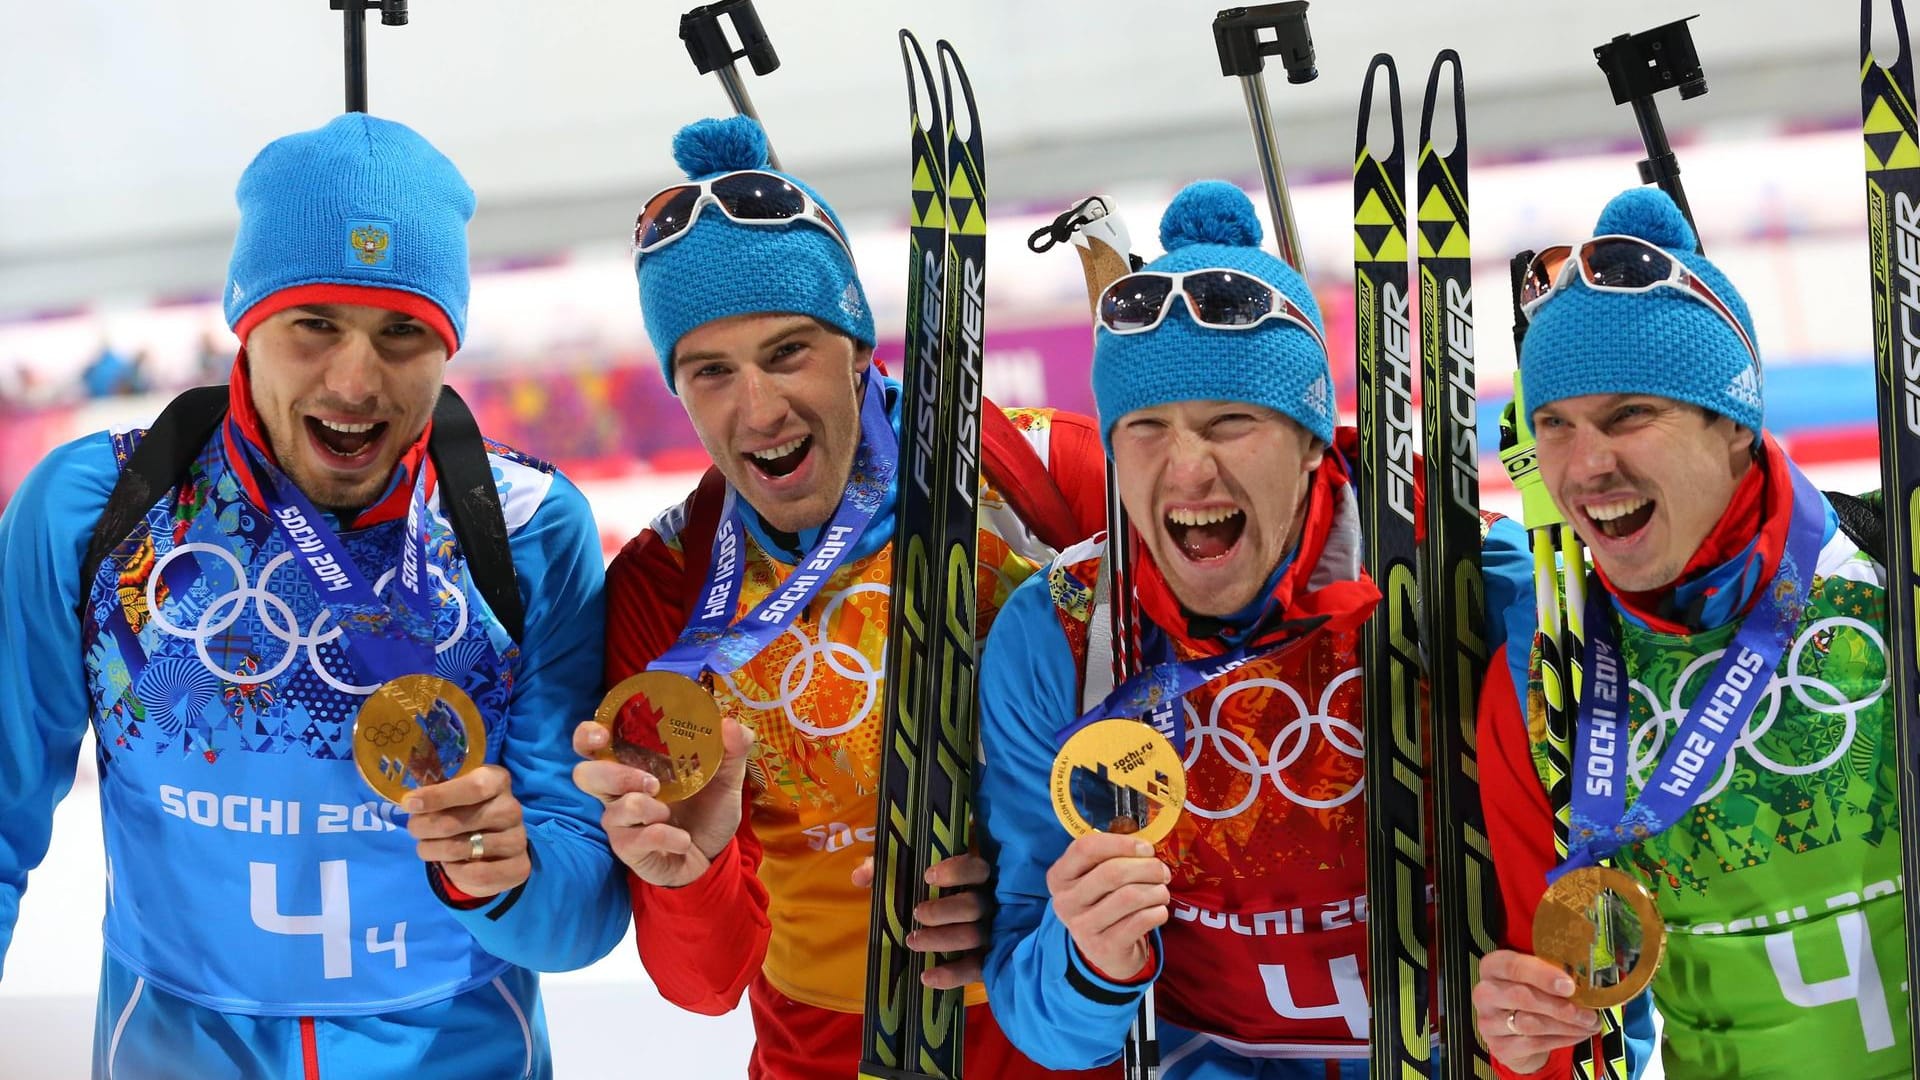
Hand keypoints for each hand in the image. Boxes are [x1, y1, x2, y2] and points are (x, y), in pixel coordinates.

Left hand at [405, 765, 528, 897]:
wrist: (493, 846)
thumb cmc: (466, 811)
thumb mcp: (454, 795)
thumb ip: (437, 792)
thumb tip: (411, 802)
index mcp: (497, 781)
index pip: (474, 787)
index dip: (439, 796)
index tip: (410, 804)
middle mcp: (511, 808)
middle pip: (457, 821)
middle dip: (424, 828)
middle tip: (413, 829)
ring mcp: (517, 839)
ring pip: (460, 849)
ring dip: (433, 851)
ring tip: (427, 848)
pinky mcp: (518, 866)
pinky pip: (477, 874)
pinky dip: (453, 872)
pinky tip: (449, 864)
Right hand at [571, 715, 753, 887]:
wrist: (715, 856)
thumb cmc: (708, 810)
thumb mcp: (727, 778)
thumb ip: (732, 748)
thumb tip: (730, 723)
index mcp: (634, 764)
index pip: (593, 744)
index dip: (588, 735)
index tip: (603, 733)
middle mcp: (619, 790)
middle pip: (585, 775)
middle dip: (614, 775)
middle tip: (651, 781)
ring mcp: (621, 821)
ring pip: (614, 810)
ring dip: (647, 808)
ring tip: (670, 812)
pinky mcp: (628, 849)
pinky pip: (638, 839)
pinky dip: (666, 837)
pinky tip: (683, 840)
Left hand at [852, 852, 991, 989]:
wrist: (949, 925)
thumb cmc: (928, 892)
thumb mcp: (905, 874)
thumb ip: (884, 868)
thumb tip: (859, 877)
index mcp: (975, 877)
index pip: (975, 869)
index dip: (955, 872)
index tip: (927, 877)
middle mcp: (989, 903)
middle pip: (974, 906)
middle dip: (943, 911)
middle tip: (916, 914)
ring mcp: (992, 932)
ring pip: (974, 936)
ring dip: (942, 940)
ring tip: (912, 942)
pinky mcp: (988, 960)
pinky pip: (975, 970)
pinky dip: (952, 975)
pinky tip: (926, 978)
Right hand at [1045, 832, 1168, 979]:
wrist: (1105, 951)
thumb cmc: (1104, 903)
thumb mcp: (1095, 879)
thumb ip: (1112, 858)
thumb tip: (1146, 848)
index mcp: (1059, 877)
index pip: (1085, 848)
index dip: (1121, 843)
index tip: (1146, 849)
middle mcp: (1065, 902)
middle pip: (1112, 872)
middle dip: (1147, 868)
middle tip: (1162, 872)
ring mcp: (1082, 927)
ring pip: (1129, 896)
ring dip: (1156, 891)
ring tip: (1162, 892)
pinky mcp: (1104, 947)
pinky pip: (1140, 921)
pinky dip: (1157, 912)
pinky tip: (1158, 911)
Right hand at [1473, 949, 1604, 1073]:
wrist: (1512, 1028)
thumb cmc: (1528, 993)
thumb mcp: (1535, 976)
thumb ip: (1552, 971)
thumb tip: (1585, 977)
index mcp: (1492, 967)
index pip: (1512, 966)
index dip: (1541, 975)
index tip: (1569, 985)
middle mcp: (1485, 993)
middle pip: (1522, 997)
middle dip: (1560, 1006)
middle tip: (1588, 1011)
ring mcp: (1488, 1022)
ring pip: (1530, 1024)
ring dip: (1566, 1025)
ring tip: (1589, 1023)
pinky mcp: (1499, 1046)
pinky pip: (1534, 1044)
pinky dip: (1562, 1039)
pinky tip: (1578, 1034)